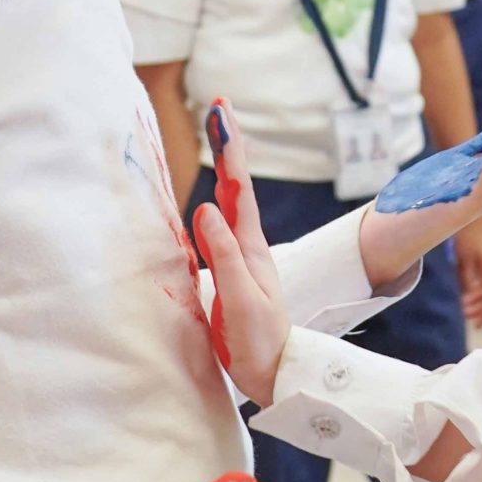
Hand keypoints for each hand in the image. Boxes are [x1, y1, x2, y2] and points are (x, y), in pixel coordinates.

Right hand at [194, 102, 287, 403]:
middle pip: (236, 186)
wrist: (276, 373)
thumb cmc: (259, 342)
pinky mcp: (230, 273)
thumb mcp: (240, 299)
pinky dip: (216, 201)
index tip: (221, 112)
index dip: (229, 149)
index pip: (238, 189)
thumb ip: (224, 255)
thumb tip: (205, 207)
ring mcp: (240, 258)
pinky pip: (220, 227)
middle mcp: (246, 245)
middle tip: (219, 108)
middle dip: (228, 145)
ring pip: (231, 202)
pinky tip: (211, 198)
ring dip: (224, 166)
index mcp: (249, 247)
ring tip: (220, 135)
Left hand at [456, 218, 481, 326]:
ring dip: (476, 298)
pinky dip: (475, 287)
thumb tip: (466, 296)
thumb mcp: (464, 259)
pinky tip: (466, 287)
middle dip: (478, 308)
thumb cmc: (467, 233)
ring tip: (463, 303)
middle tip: (463, 313)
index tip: (477, 326)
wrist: (472, 209)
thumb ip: (466, 279)